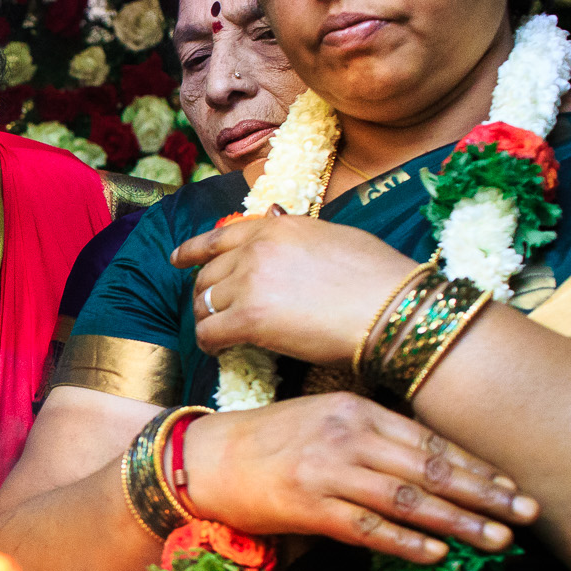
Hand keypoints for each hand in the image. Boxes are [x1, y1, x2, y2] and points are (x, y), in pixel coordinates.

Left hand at [177, 210, 420, 366]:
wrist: (392, 308)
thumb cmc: (378, 277)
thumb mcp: (333, 235)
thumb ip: (295, 233)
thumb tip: (274, 221)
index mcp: (277, 227)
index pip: (220, 235)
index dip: (193, 250)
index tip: (177, 259)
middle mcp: (257, 250)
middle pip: (208, 274)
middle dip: (205, 294)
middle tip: (210, 311)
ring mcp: (251, 283)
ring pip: (205, 303)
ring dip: (207, 319)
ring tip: (218, 332)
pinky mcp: (250, 320)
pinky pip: (210, 332)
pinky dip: (209, 343)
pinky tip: (219, 350)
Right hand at [182, 393, 537, 562]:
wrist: (205, 459)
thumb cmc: (268, 441)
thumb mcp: (324, 418)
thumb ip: (372, 434)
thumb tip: (428, 465)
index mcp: (357, 409)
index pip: (431, 441)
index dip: (478, 466)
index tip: (514, 486)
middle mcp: (348, 437)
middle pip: (432, 469)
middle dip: (486, 495)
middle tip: (528, 515)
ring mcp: (329, 472)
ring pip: (409, 500)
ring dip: (459, 524)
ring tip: (497, 541)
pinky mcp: (308, 507)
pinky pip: (368, 529)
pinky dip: (406, 542)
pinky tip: (437, 554)